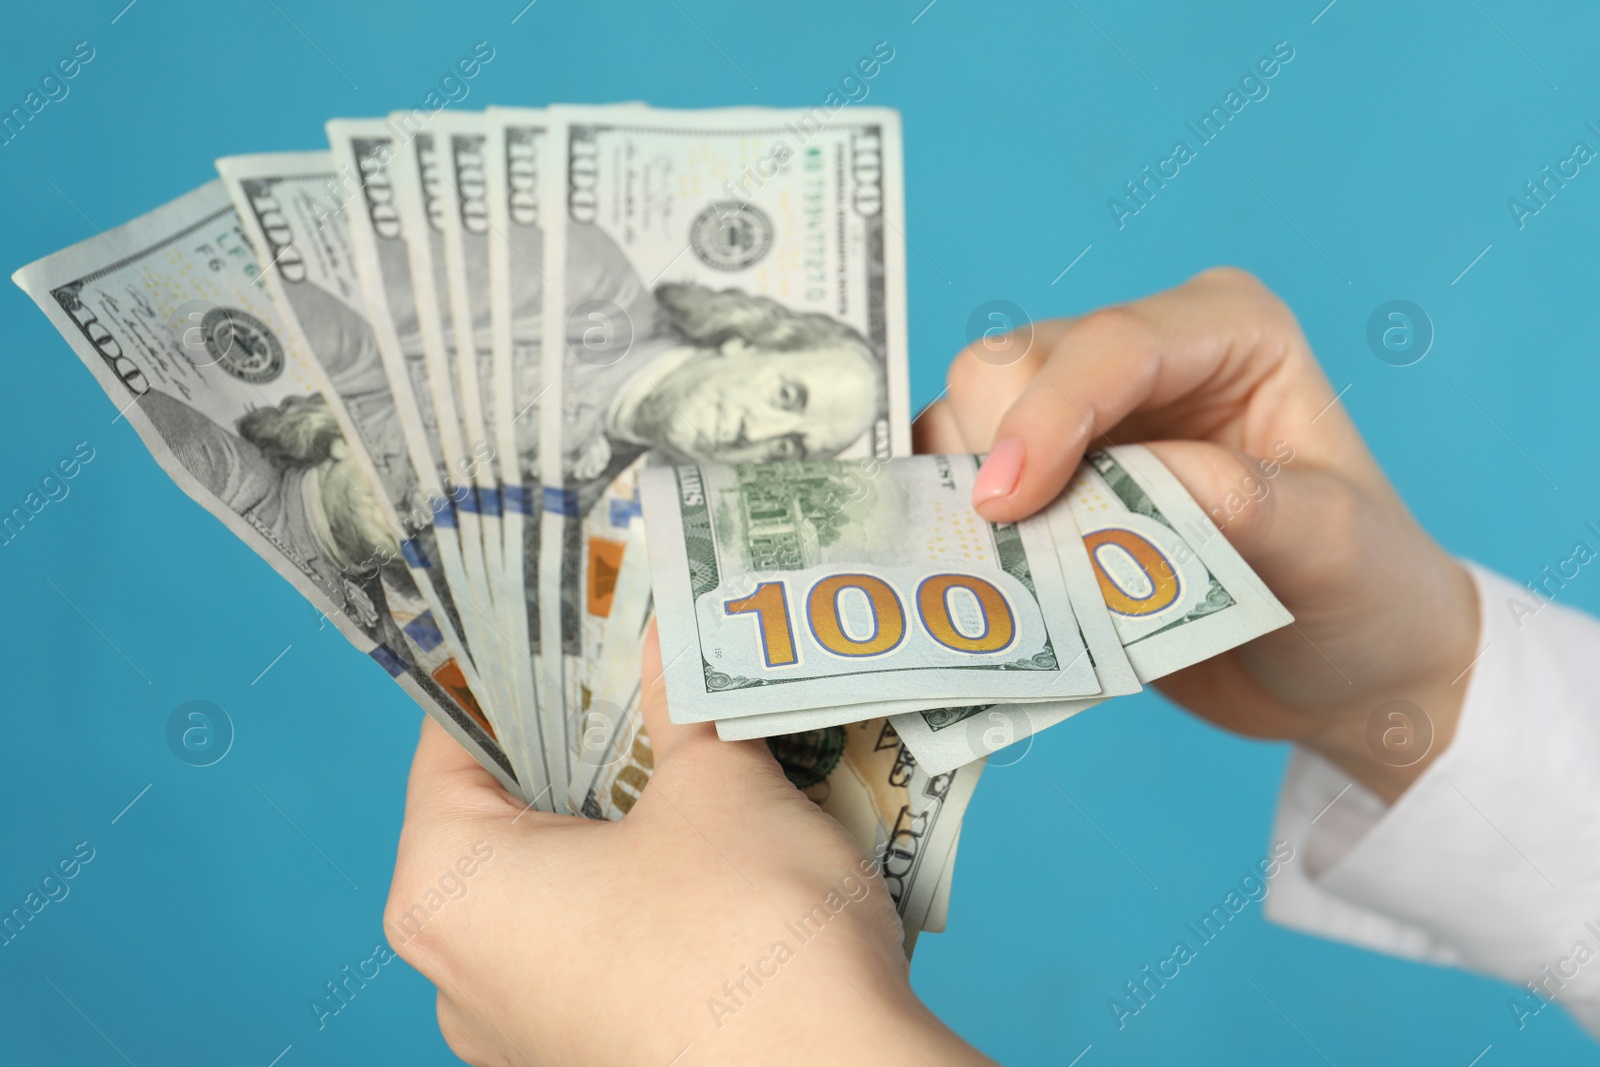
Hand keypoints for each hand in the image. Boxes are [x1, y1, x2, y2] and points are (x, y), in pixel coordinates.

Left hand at [385, 624, 990, 1065]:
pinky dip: (649, 884)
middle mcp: (462, 970)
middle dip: (588, 731)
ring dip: (627, 810)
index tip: (573, 605)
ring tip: (699, 739)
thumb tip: (674, 634)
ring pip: (562, 878)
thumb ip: (683, 700)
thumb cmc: (749, 943)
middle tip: (651, 658)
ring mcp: (525, 1029)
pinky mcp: (593, 1055)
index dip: (520, 659)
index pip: (454, 735)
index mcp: (449, 889)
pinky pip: (601, 941)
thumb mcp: (718, 786)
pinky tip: (722, 840)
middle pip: (510, 808)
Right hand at [916, 268, 1478, 801]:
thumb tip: (1134, 482)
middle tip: (1018, 552)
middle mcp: (1144, 357)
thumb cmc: (1366, 591)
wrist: (1349, 671)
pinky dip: (956, 530)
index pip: (1108, 346)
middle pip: (1009, 364)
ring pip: (963, 419)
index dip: (1046, 416)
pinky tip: (988, 578)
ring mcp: (1085, 418)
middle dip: (995, 454)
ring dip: (966, 498)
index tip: (1006, 504)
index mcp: (1228, 331)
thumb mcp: (1336, 547)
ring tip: (1014, 575)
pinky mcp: (1044, 482)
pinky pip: (958, 483)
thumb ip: (1244, 505)